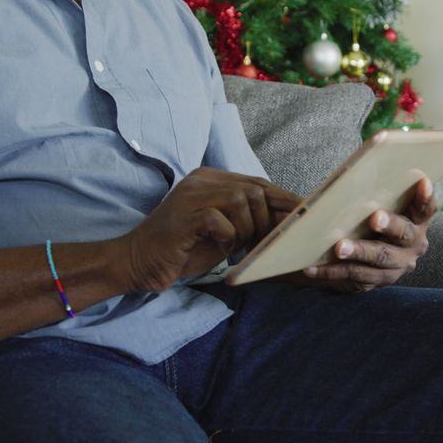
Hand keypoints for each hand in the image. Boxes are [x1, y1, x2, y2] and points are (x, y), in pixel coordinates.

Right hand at [116, 167, 300, 292]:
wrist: (138, 262)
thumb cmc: (183, 250)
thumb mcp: (224, 233)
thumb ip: (248, 221)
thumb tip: (288, 222)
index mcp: (211, 179)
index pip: (258, 183)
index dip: (283, 200)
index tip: (304, 216)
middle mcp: (203, 180)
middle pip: (256, 189)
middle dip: (267, 220)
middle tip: (261, 244)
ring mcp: (193, 193)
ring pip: (243, 202)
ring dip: (246, 231)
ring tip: (235, 248)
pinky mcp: (186, 213)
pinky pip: (223, 221)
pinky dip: (228, 239)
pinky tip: (218, 248)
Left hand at [302, 176, 437, 292]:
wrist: (373, 254)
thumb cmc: (374, 217)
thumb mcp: (383, 205)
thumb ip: (380, 193)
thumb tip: (358, 171)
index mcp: (418, 222)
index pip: (426, 207)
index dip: (425, 196)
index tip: (422, 182)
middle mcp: (413, 245)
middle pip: (403, 235)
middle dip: (389, 225)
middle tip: (374, 217)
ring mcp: (396, 267)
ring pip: (378, 261)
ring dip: (357, 253)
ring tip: (338, 248)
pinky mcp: (376, 282)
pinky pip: (355, 278)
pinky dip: (332, 273)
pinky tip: (311, 268)